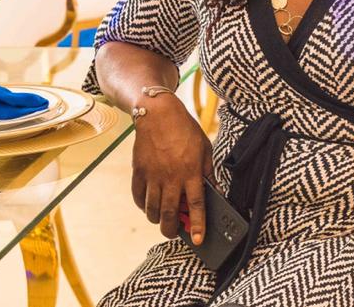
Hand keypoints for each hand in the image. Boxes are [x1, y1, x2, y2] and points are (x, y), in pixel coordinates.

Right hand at [130, 93, 214, 244]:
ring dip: (157, 219)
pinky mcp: (139, 172)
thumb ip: (209, 172)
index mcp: (191, 172)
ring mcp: (153, 176)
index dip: (198, 226)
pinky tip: (149, 205)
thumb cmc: (185, 130)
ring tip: (162, 219)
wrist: (158, 113)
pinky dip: (143, 205)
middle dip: (172, 230)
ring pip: (152, 210)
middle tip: (174, 233)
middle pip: (170, 214)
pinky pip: (138, 197)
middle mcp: (171, 177)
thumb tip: (215, 191)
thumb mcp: (205, 149)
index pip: (196, 206)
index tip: (198, 239)